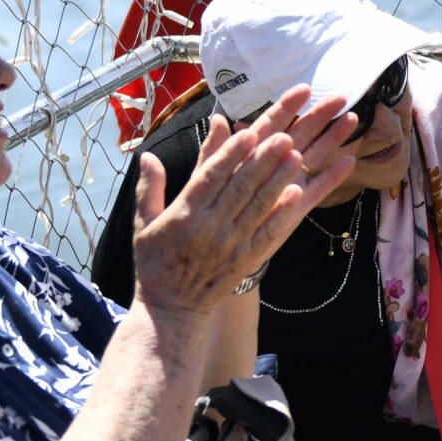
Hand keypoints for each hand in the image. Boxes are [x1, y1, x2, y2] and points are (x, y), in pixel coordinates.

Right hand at [131, 85, 357, 316]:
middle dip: (263, 160)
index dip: (230, 154)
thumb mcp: (143, 224)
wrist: (172, 308)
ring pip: (258, 206)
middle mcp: (209, 227)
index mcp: (184, 214)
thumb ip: (148, 188)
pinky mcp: (246, 260)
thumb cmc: (156, 262)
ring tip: (296, 156)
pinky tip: (298, 193)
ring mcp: (230, 244)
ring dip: (278, 179)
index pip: (210, 177)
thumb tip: (146, 155)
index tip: (248, 132)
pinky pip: (268, 233)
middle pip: (240, 187)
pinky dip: (282, 213)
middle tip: (284, 136)